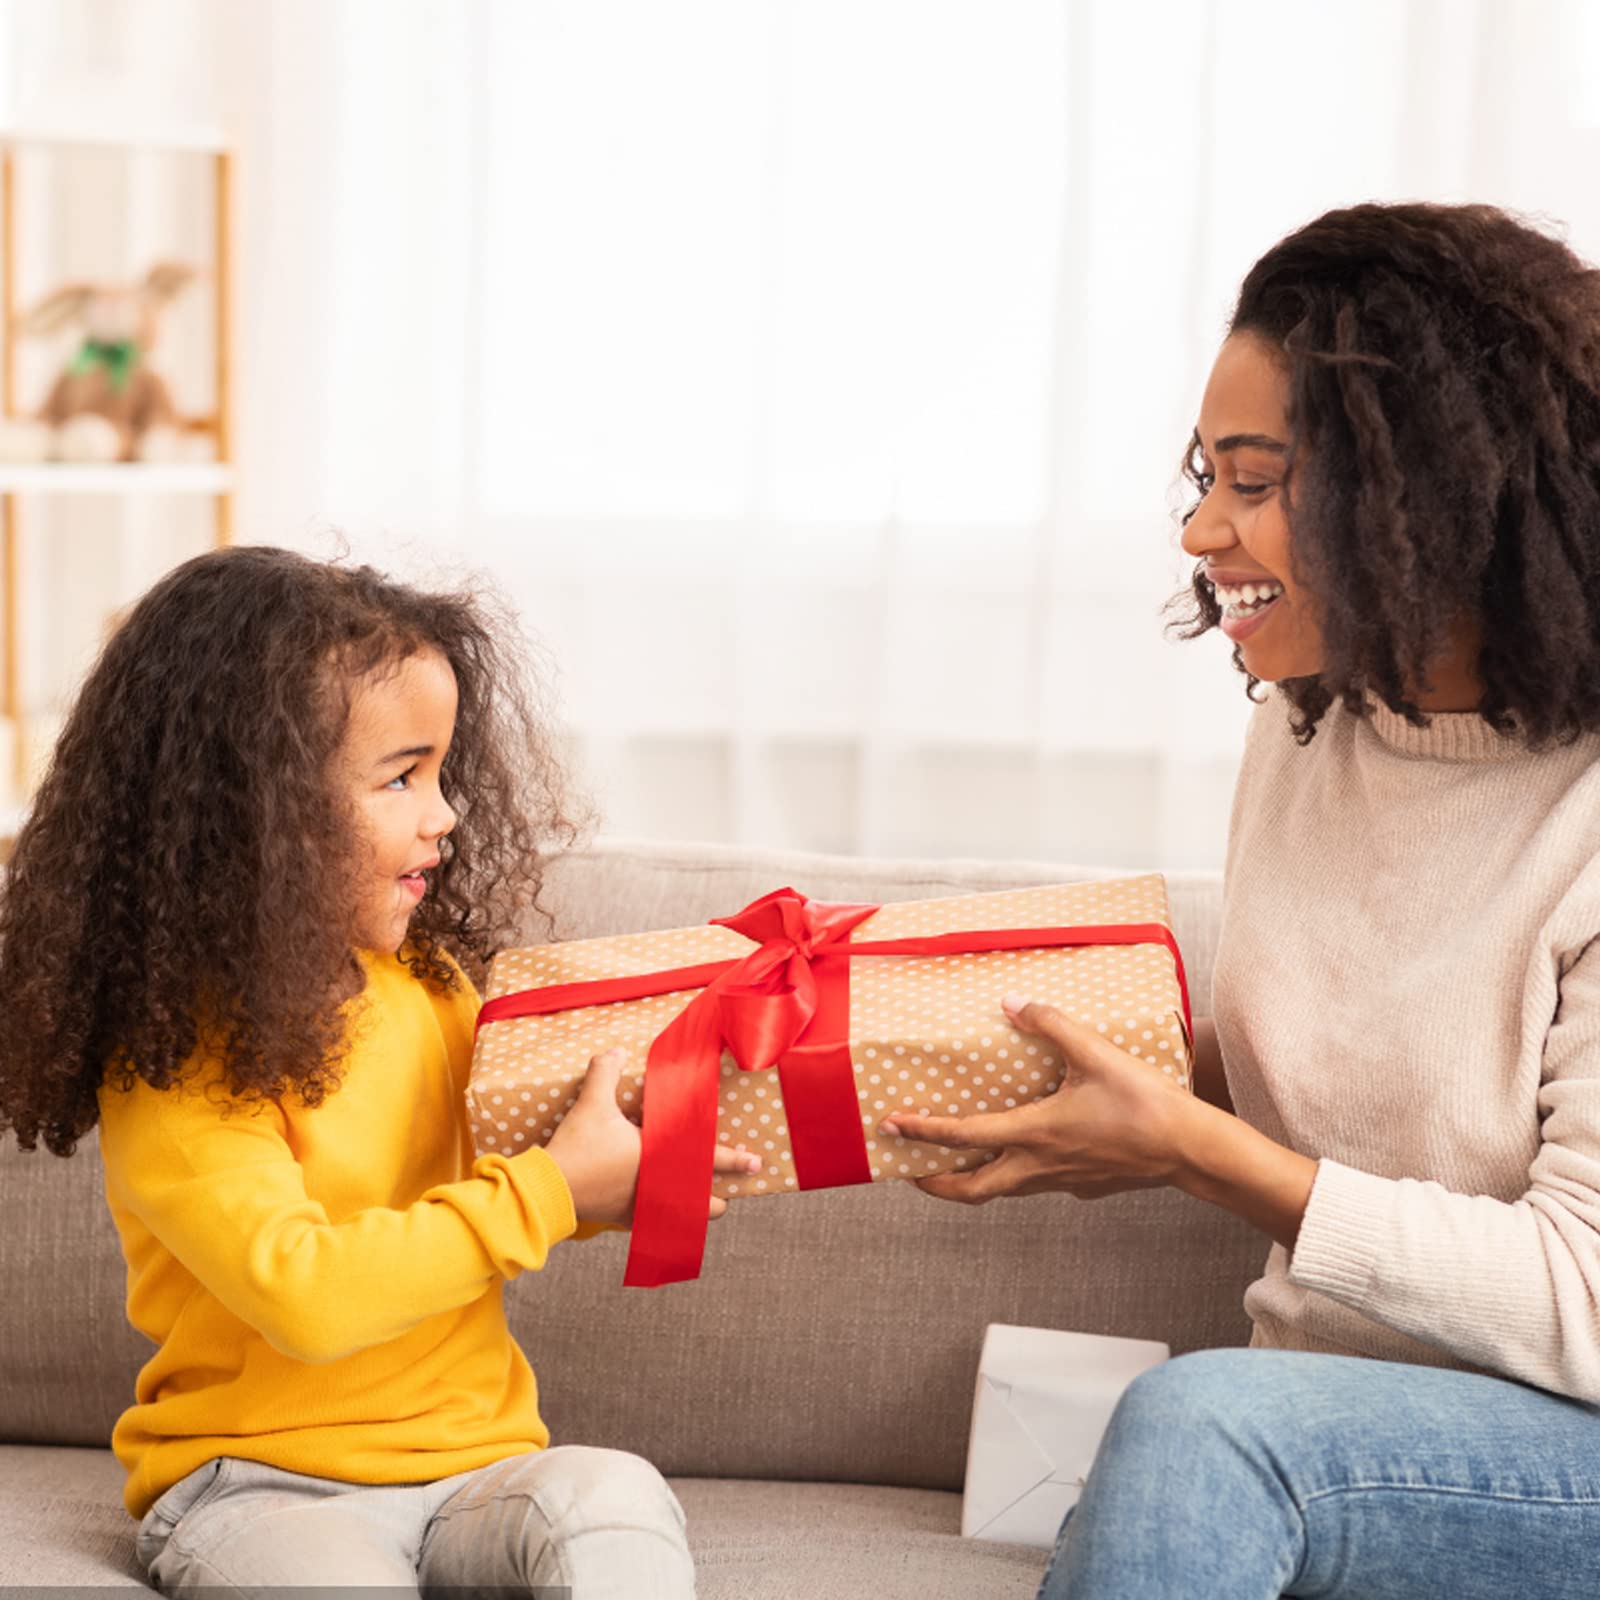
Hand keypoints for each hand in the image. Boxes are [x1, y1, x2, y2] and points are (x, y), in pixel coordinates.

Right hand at [543, 1048, 760, 1226]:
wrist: (550, 1188)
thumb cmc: (578, 1145)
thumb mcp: (592, 1102)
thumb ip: (604, 1072)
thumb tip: (615, 1050)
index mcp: (660, 1157)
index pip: (708, 1159)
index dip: (734, 1160)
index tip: (756, 1162)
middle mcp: (658, 1188)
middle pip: (704, 1204)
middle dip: (719, 1200)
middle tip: (730, 1195)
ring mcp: (642, 1208)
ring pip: (682, 1221)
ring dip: (693, 1214)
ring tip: (699, 1209)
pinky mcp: (623, 1220)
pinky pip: (653, 1226)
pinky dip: (663, 1224)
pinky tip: (662, 1221)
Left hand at [877, 995, 1198, 1204]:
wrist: (1190, 1150)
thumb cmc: (1144, 1104)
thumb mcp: (1095, 1054)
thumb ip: (1051, 1025)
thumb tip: (1012, 1003)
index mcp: (1034, 1133)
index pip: (964, 1135)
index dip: (923, 1131)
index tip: (892, 1126)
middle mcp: (1040, 1166)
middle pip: (973, 1190)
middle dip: (936, 1185)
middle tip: (910, 1173)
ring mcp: (1061, 1181)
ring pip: (1004, 1190)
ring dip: (973, 1181)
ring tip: (955, 1165)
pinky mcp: (1083, 1186)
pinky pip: (1036, 1184)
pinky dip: (1014, 1175)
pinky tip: (1025, 1154)